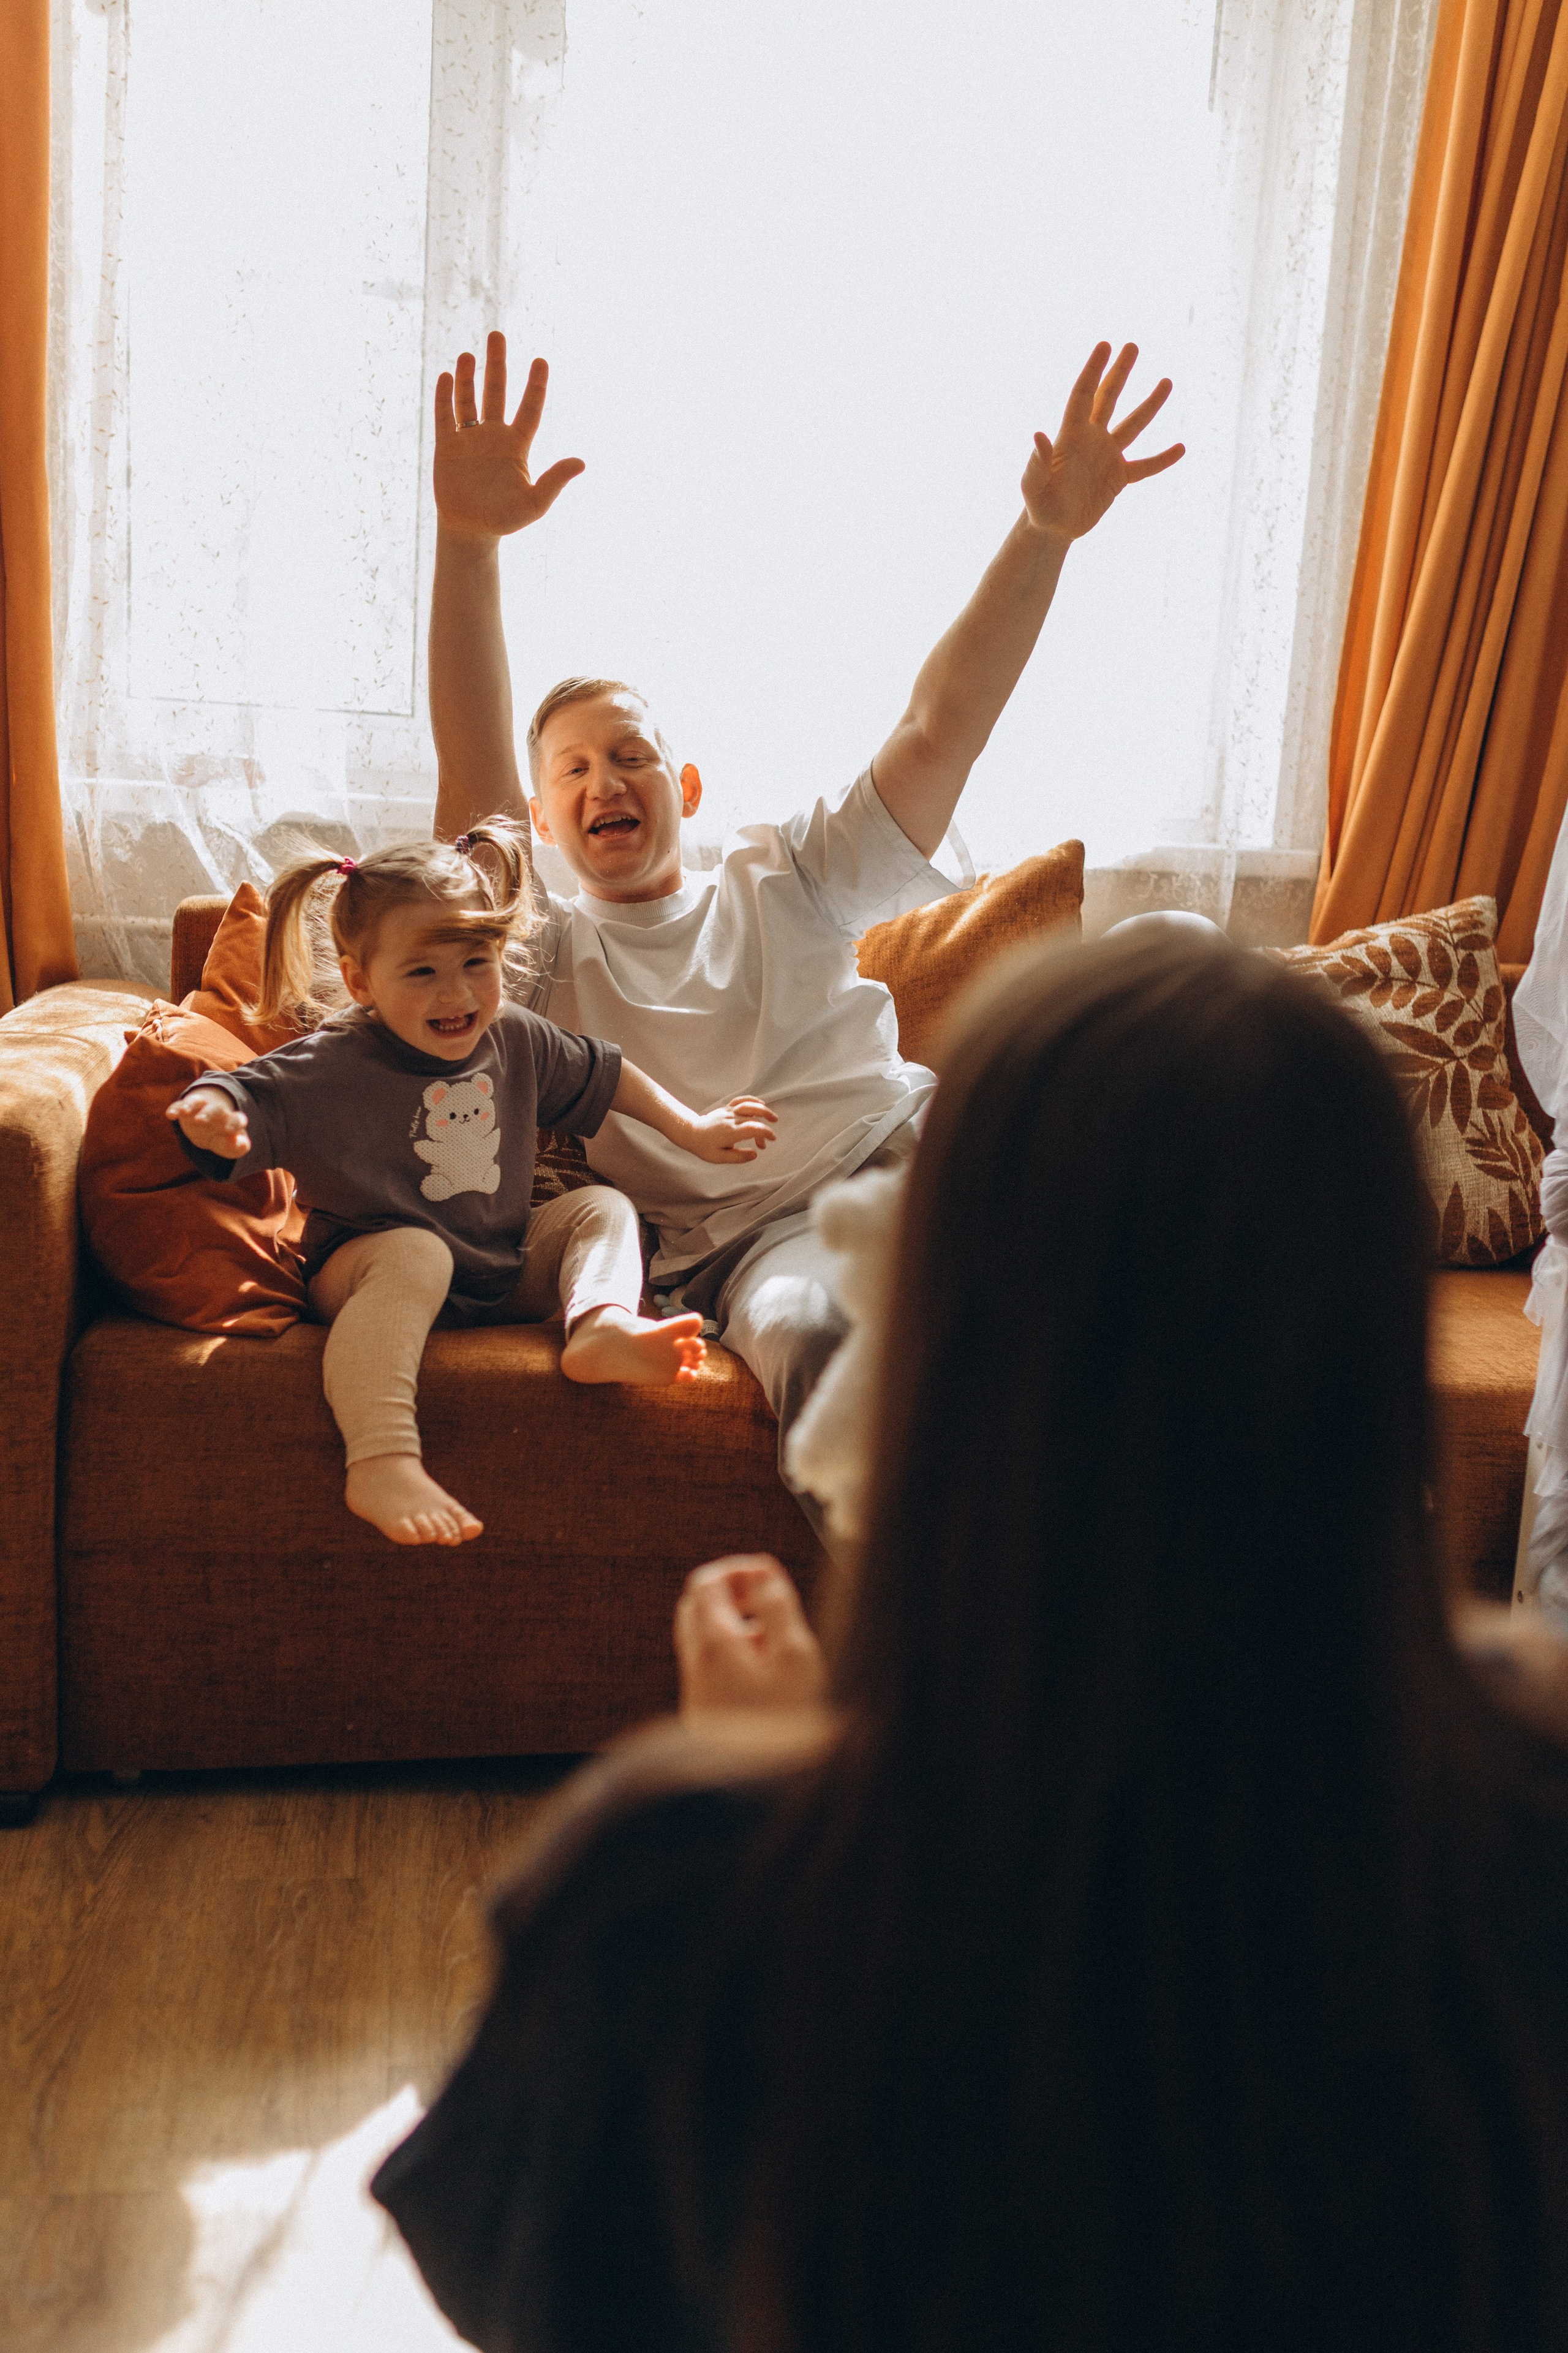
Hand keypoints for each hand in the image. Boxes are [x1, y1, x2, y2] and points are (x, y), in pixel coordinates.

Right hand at [166, 1085, 248, 1158]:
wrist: (210, 1121)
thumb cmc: (223, 1136)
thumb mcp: (231, 1145)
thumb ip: (237, 1147)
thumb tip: (240, 1144)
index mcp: (232, 1119)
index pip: (237, 1119)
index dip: (234, 1123)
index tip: (230, 1131)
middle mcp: (217, 1110)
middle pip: (215, 1109)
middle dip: (208, 1113)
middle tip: (201, 1120)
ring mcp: (200, 1107)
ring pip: (196, 1102)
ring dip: (190, 1105)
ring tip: (185, 1111)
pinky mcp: (185, 1108)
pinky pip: (179, 1105)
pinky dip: (175, 1109)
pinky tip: (171, 1115)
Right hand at [433, 332, 585, 542]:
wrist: (470, 531)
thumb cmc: (505, 519)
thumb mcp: (535, 503)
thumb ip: (555, 481)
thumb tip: (581, 462)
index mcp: (517, 445)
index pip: (530, 409)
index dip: (535, 386)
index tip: (541, 360)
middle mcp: (493, 436)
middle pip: (497, 392)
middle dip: (497, 364)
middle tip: (498, 335)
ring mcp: (469, 439)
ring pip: (469, 400)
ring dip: (468, 377)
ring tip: (469, 355)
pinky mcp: (446, 446)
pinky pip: (445, 417)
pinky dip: (444, 397)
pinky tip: (446, 377)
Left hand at [675, 1557, 827, 1714]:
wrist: (764, 1786)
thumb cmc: (786, 1722)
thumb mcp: (795, 1655)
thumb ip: (777, 1606)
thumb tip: (762, 1570)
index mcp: (714, 1644)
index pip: (706, 1581)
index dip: (738, 1569)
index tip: (768, 1576)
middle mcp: (695, 1664)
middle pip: (697, 1604)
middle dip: (731, 1593)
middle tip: (767, 1601)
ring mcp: (695, 1688)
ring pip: (703, 1635)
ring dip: (734, 1624)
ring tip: (772, 1639)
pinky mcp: (701, 1708)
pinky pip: (707, 1663)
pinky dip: (730, 1651)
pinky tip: (763, 1671)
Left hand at [683, 1096, 778, 1163]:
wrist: (691, 1132)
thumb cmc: (704, 1147)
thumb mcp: (719, 1158)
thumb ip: (738, 1157)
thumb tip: (754, 1154)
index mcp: (730, 1132)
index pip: (752, 1128)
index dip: (765, 1132)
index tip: (771, 1139)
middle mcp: (730, 1120)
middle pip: (753, 1118)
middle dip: (765, 1126)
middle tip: (773, 1136)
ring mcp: (728, 1112)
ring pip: (748, 1106)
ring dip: (763, 1109)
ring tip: (773, 1117)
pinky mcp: (726, 1108)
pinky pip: (741, 1100)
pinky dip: (752, 1100)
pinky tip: (761, 1103)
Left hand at [1021, 341, 1183, 544]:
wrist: (1053, 528)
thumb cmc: (1039, 506)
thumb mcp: (1034, 487)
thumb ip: (1037, 463)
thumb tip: (1038, 435)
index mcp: (1071, 435)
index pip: (1084, 395)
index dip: (1094, 370)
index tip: (1105, 345)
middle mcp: (1092, 439)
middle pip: (1109, 398)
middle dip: (1120, 372)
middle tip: (1132, 346)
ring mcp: (1107, 456)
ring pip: (1133, 425)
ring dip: (1150, 405)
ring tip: (1167, 381)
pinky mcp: (1119, 478)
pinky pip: (1145, 466)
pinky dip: (1162, 459)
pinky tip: (1181, 448)